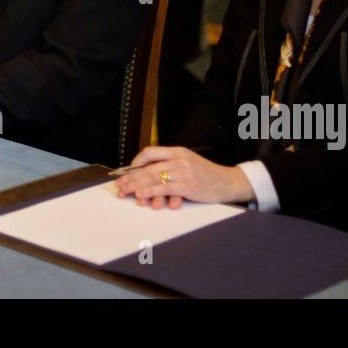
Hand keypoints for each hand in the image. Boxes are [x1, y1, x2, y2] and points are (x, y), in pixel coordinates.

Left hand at [113, 145, 255, 209]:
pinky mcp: (188, 185)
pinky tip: (141, 195)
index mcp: (178, 151)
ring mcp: (184, 172)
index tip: (127, 170)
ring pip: (154, 178)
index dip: (136, 161)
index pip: (151, 152)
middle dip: (131, 177)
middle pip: (149, 167)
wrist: (228, 182)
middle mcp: (179, 159)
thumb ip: (172, 164)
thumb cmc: (207, 175)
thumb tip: (149, 173)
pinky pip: (164, 187)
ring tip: (125, 191)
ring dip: (137, 185)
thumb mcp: (189, 162)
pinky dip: (150, 191)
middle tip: (119, 185)